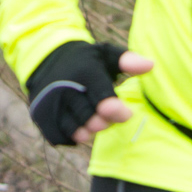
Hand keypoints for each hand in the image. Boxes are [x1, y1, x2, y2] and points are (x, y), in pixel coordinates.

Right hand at [25, 40, 153, 146]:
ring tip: (92, 122)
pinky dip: (72, 136)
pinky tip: (78, 125)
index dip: (117, 112)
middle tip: (106, 116)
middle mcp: (65, 88)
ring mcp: (50, 103)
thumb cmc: (84, 60)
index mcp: (85, 72)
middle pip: (91, 120)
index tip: (125, 112)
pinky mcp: (40, 114)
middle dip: (103, 122)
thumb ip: (128, 60)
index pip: (104, 101)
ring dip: (88, 131)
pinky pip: (60, 137)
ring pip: (75, 131)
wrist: (44, 57)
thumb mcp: (105, 54)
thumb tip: (150, 66)